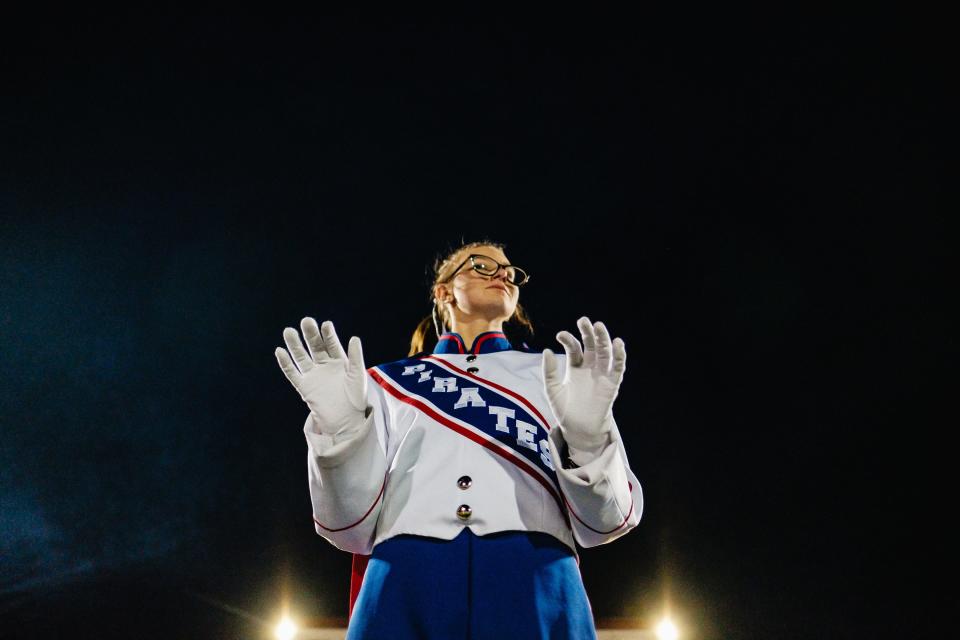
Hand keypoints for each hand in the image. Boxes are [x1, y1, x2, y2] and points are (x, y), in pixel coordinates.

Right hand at [275, 318, 367, 435]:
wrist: (346, 421)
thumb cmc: (356, 398)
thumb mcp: (358, 376)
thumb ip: (355, 357)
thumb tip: (354, 338)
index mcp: (339, 361)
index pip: (332, 344)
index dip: (328, 334)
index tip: (326, 324)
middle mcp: (325, 366)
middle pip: (315, 347)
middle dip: (310, 334)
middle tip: (306, 321)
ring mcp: (313, 376)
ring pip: (301, 357)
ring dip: (295, 345)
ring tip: (288, 331)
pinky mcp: (304, 387)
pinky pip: (292, 373)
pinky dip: (286, 363)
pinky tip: (279, 351)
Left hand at [542, 317, 626, 450]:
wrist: (577, 429)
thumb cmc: (564, 409)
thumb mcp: (552, 390)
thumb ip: (549, 371)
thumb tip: (547, 350)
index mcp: (575, 366)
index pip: (574, 347)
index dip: (568, 339)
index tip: (560, 335)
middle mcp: (589, 367)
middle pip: (591, 345)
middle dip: (588, 332)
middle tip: (584, 321)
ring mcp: (601, 374)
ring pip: (605, 352)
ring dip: (603, 338)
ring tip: (599, 327)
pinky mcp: (612, 383)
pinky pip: (618, 367)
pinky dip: (619, 355)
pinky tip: (618, 343)